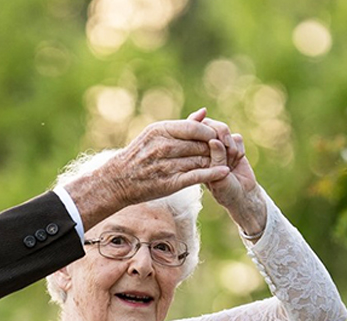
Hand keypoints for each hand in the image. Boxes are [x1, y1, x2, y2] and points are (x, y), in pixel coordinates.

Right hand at [64, 108, 233, 227]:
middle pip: (200, 145)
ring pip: (200, 161)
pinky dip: (212, 174)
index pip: (195, 128)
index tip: (219, 138)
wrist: (120, 179)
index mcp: (161, 130)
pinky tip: (224, 172)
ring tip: (224, 162)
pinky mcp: (170, 183)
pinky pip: (196, 177)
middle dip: (215, 148)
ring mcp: (166, 165)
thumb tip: (204, 112)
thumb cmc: (141, 154)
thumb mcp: (157, 134)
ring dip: (215, 162)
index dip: (211, 133)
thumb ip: (184, 125)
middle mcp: (163, 146)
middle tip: (227, 151)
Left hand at [193, 114, 265, 237]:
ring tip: (231, 161)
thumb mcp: (215, 175)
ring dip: (230, 146)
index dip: (200, 130)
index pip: (191, 130)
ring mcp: (219, 144)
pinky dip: (239, 149)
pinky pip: (237, 138)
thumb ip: (214, 158)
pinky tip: (237, 160)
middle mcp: (204, 145)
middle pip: (208, 125)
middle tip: (226, 146)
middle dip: (218, 135)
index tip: (211, 139)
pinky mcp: (234, 144)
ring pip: (224, 130)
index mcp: (193, 151)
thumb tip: (214, 140)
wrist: (243, 194)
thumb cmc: (224, 189)